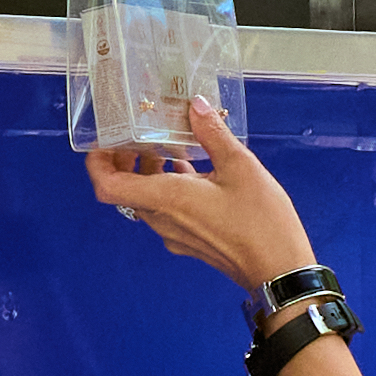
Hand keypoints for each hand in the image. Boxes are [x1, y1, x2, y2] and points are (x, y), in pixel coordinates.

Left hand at [86, 104, 324, 298]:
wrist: (278, 271)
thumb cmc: (260, 221)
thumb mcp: (241, 167)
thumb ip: (213, 133)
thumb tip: (195, 105)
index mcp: (166, 198)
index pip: (108, 187)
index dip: (97, 163)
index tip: (106, 142)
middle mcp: (162, 219)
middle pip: (125, 190)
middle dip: (127, 161)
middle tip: (141, 136)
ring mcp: (174, 234)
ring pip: (147, 200)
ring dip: (151, 174)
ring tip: (171, 148)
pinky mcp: (189, 241)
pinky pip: (166, 211)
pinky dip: (169, 188)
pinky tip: (193, 172)